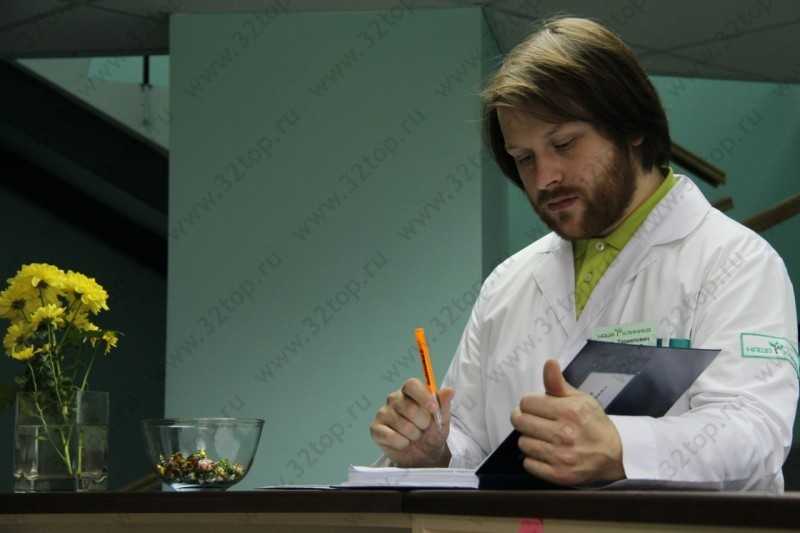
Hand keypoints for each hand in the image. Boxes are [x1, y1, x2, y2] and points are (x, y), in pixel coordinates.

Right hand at [370, 378, 454, 466]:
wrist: (425, 456)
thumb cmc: (432, 433)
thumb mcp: (443, 420)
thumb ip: (444, 404)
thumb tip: (449, 391)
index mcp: (410, 392)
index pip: (411, 384)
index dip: (423, 396)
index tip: (433, 409)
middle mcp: (394, 399)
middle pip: (408, 406)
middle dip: (422, 422)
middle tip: (424, 428)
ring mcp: (383, 413)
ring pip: (401, 424)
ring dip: (413, 435)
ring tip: (415, 436)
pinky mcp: (375, 429)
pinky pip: (390, 436)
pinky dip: (401, 443)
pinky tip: (404, 443)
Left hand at [511, 359, 624, 484]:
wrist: (615, 454)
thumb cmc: (593, 423)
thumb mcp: (580, 398)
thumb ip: (558, 382)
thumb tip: (549, 362)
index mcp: (568, 411)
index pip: (526, 402)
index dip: (530, 403)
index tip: (537, 407)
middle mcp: (564, 433)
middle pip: (520, 421)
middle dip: (524, 419)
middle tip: (535, 421)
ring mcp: (561, 456)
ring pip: (523, 443)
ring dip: (529, 439)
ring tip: (543, 438)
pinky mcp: (559, 475)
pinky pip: (528, 464)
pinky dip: (533, 459)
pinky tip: (545, 453)